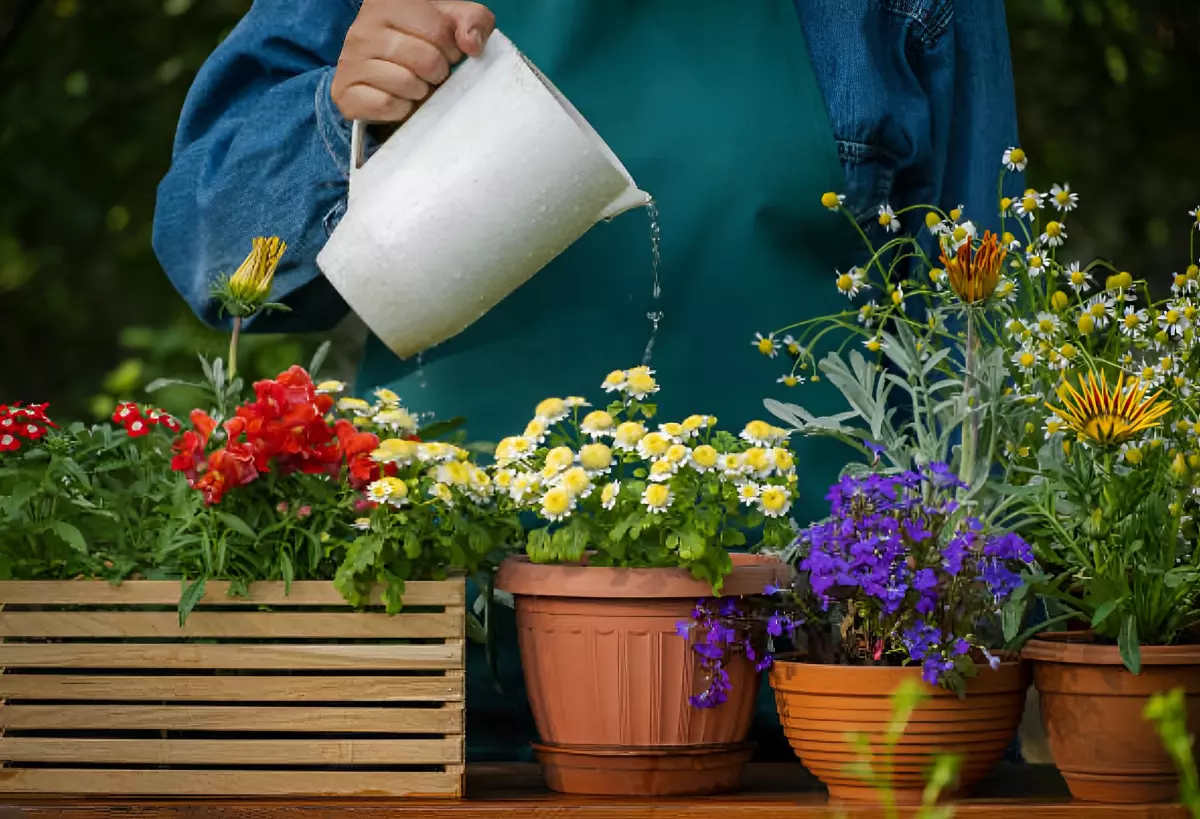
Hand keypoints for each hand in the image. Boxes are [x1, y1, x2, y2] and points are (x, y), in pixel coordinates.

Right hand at [331, 0, 494, 123]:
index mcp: (388, 3)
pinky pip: (387, 105)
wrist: (381, 79)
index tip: (444, 52)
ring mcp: (350, 60)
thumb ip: (473, 22)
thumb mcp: (450, 25)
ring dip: (420, 91)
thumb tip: (471, 44)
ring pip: (408, 83)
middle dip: (438, 72)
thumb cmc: (420, 48)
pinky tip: (397, 99)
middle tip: (429, 73)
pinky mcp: (346, 93)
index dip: (452, 49)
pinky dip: (400, 108)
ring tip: (414, 84)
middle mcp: (363, 28)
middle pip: (427, 59)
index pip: (439, 30)